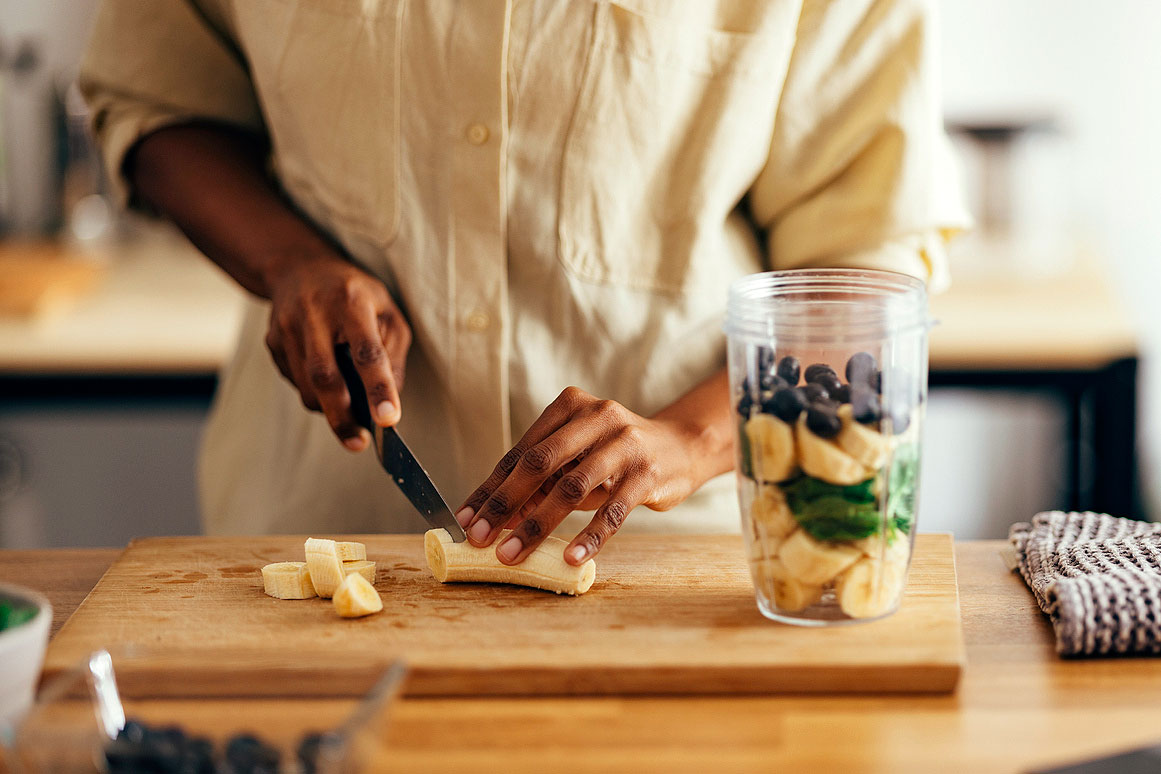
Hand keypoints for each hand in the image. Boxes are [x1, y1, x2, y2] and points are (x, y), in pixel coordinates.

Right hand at [264, 251, 411, 449]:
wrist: (299, 268)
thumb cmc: (354, 294)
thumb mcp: (387, 311)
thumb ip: (393, 353)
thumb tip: (390, 400)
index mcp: (352, 302)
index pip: (367, 352)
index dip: (378, 388)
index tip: (388, 420)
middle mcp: (315, 313)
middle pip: (325, 377)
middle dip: (342, 417)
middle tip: (358, 443)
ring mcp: (287, 328)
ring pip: (307, 386)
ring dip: (329, 408)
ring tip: (347, 409)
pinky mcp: (272, 342)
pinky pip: (295, 382)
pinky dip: (314, 392)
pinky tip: (325, 378)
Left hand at [454, 386, 722, 566]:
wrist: (681, 447)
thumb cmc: (615, 454)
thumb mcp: (577, 456)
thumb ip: (542, 480)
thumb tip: (497, 518)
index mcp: (569, 407)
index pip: (521, 452)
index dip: (491, 488)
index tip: (466, 519)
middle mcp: (597, 416)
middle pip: (540, 463)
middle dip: (505, 504)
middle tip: (480, 538)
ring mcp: (625, 443)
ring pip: (572, 487)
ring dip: (538, 525)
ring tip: (513, 554)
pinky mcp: (648, 473)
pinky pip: (613, 510)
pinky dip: (590, 537)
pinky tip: (571, 557)